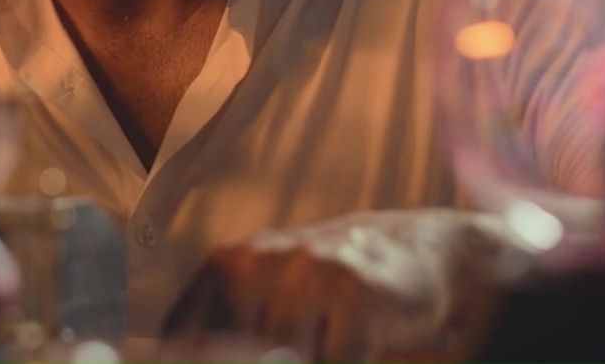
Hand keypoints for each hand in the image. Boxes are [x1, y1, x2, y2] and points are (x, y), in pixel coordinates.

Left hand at [163, 210, 523, 363]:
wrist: (422, 251)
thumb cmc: (331, 287)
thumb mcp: (265, 294)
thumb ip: (225, 328)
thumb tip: (182, 356)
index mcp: (225, 266)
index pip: (182, 340)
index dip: (196, 360)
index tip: (221, 360)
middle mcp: (258, 264)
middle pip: (239, 356)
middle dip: (271, 359)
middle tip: (306, 340)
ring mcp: (308, 277)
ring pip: (287, 360)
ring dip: (313, 357)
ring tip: (330, 336)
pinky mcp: (356, 299)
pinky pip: (335, 363)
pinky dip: (343, 362)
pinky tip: (356, 346)